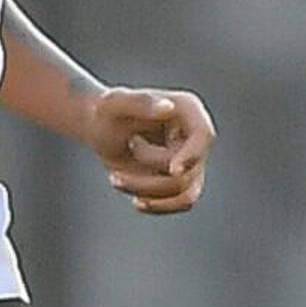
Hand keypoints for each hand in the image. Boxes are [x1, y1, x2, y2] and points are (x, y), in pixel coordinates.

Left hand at [82, 87, 213, 214]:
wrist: (101, 130)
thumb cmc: (106, 112)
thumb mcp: (114, 104)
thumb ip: (140, 102)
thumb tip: (168, 107)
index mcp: (188, 110)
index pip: (204, 135)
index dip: (193, 155)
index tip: (173, 170)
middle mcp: (195, 135)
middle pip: (188, 171)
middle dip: (149, 170)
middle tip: (126, 148)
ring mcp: (192, 160)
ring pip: (185, 193)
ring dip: (147, 190)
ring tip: (116, 178)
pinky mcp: (184, 180)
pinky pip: (182, 203)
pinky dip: (158, 205)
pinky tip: (136, 200)